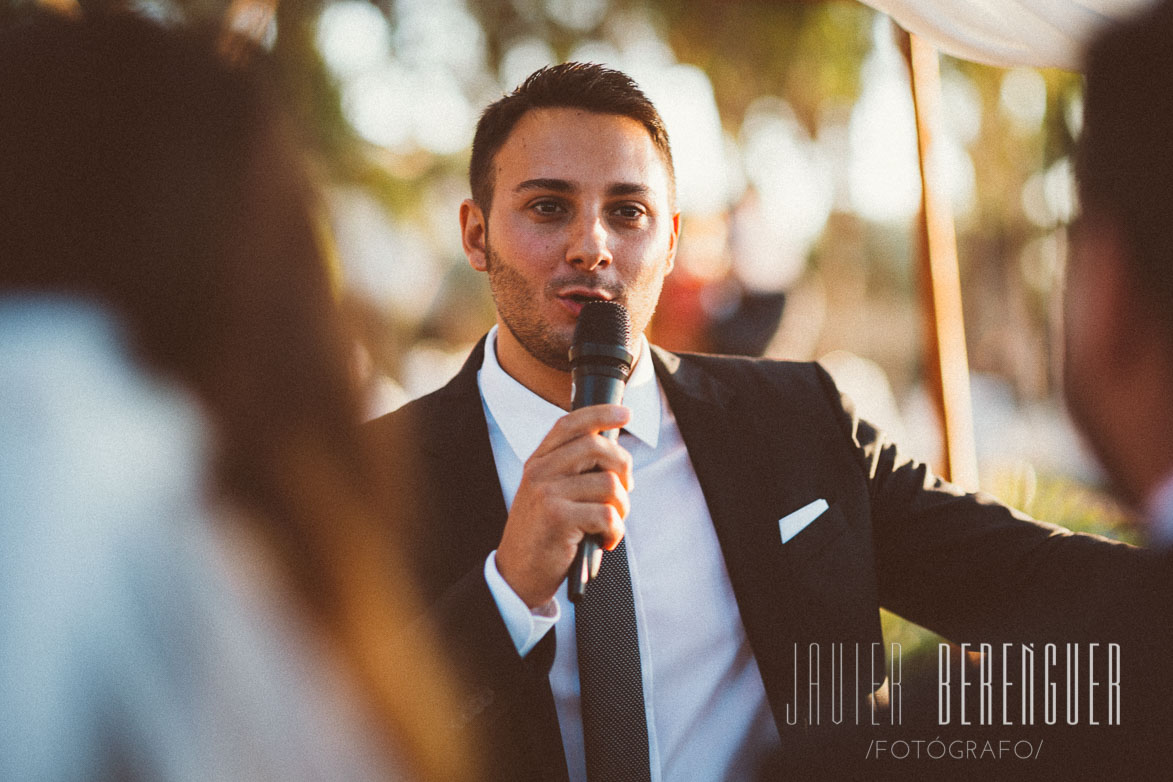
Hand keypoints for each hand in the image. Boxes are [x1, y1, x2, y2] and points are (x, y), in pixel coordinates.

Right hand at [495, 404, 632, 607]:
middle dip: (623, 468)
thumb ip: (572, 471)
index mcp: (538, 462)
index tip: (626, 414)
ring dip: (622, 507)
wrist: (518, 574)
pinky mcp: (558, 518)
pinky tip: (606, 540)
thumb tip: (616, 456)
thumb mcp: (548, 494)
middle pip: (597, 447)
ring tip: (611, 524)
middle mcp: (540, 472)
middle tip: (624, 491)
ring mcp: (547, 494)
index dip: (601, 414)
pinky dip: (616, 531)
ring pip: (609, 484)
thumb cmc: (542, 535)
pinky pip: (607, 514)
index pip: (570, 423)